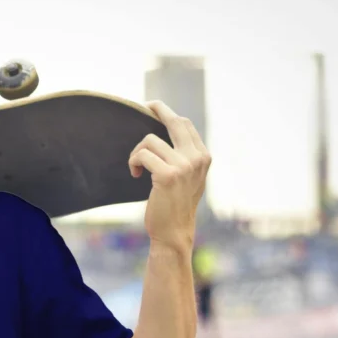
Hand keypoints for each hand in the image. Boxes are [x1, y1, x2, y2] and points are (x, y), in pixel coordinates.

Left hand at [128, 100, 210, 251]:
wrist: (173, 231)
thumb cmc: (176, 205)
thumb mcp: (189, 178)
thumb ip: (186, 157)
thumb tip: (169, 132)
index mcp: (203, 157)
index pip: (185, 124)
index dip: (167, 114)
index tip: (154, 109)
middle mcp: (197, 158)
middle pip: (174, 121)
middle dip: (158, 109)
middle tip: (145, 106)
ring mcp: (184, 165)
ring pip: (150, 140)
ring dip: (137, 152)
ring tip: (137, 167)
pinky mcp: (168, 174)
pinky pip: (142, 155)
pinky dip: (134, 162)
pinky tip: (135, 174)